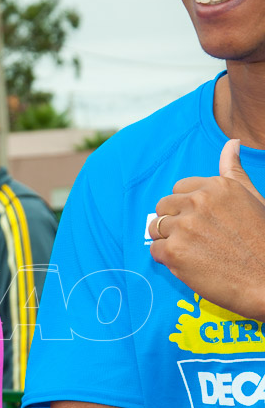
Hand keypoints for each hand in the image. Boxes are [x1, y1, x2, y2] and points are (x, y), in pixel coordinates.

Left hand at [150, 139, 264, 319]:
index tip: (202, 221)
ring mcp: (184, 227)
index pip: (179, 188)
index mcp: (217, 187)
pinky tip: (191, 264)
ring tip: (194, 251)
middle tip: (197, 239)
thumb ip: (234, 172)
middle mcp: (199, 202)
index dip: (186, 207)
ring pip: (155, 227)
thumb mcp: (252, 199)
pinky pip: (154, 250)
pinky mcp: (174, 251)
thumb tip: (231, 143)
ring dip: (168, 240)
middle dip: (173, 222)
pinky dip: (167, 259)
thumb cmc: (262, 242)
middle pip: (163, 206)